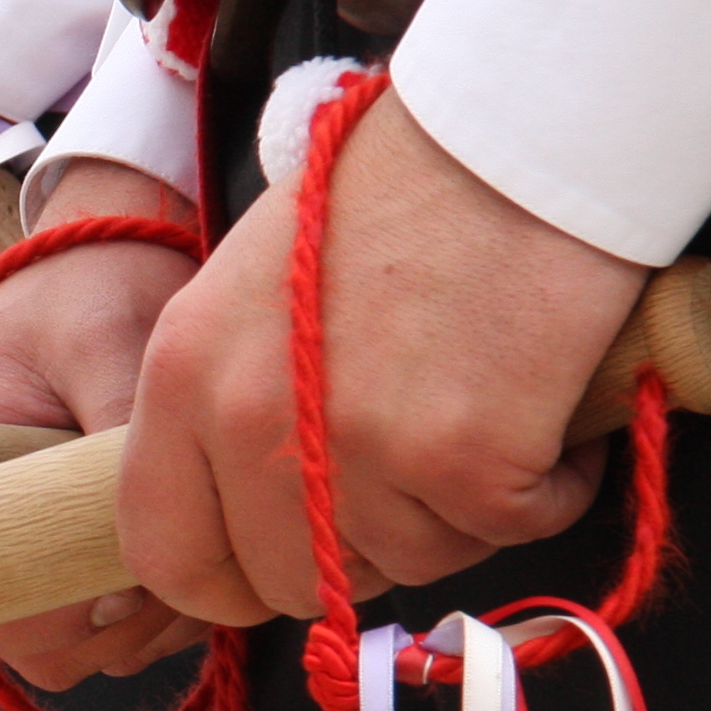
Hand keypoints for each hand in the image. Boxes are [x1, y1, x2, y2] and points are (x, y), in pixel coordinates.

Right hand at [0, 161, 207, 685]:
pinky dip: (150, 618)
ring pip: (64, 649)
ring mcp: (6, 548)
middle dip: (107, 628)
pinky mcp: (50, 554)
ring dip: (137, 629)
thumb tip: (138, 556)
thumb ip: (116, 432)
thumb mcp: (105, 342)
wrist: (101, 260)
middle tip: (177, 570)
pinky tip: (188, 557)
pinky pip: (92, 630)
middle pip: (17, 642)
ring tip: (192, 556)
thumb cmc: (89, 290)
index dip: (37, 618)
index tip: (116, 590)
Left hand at [121, 86, 646, 628]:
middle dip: (356, 554)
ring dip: (457, 514)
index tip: (275, 568)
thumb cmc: (396, 193)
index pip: (163, 553)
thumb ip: (231, 403)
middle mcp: (249, 422)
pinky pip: (507, 530)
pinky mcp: (464, 459)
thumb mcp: (255, 290)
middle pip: (288, 581)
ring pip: (404, 564)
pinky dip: (545, 488)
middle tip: (414, 485)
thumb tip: (252, 512)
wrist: (517, 128)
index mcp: (182, 378)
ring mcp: (355, 448)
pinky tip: (547, 414)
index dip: (225, 582)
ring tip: (484, 415)